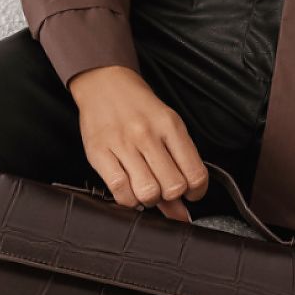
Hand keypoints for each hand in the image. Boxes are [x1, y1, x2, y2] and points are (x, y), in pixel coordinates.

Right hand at [68, 65, 208, 220]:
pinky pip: (120, 191)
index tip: (190, 193)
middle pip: (172, 187)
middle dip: (171, 197)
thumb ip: (178, 165)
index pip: (195, 173)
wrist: (106, 84)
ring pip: (148, 192)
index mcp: (170, 126)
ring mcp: (122, 144)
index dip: (196, 192)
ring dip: (149, 199)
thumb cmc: (139, 108)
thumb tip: (182, 211)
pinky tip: (129, 189)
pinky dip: (128, 199)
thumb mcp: (166, 127)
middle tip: (164, 189)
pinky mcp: (99, 153)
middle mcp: (148, 134)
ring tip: (146, 189)